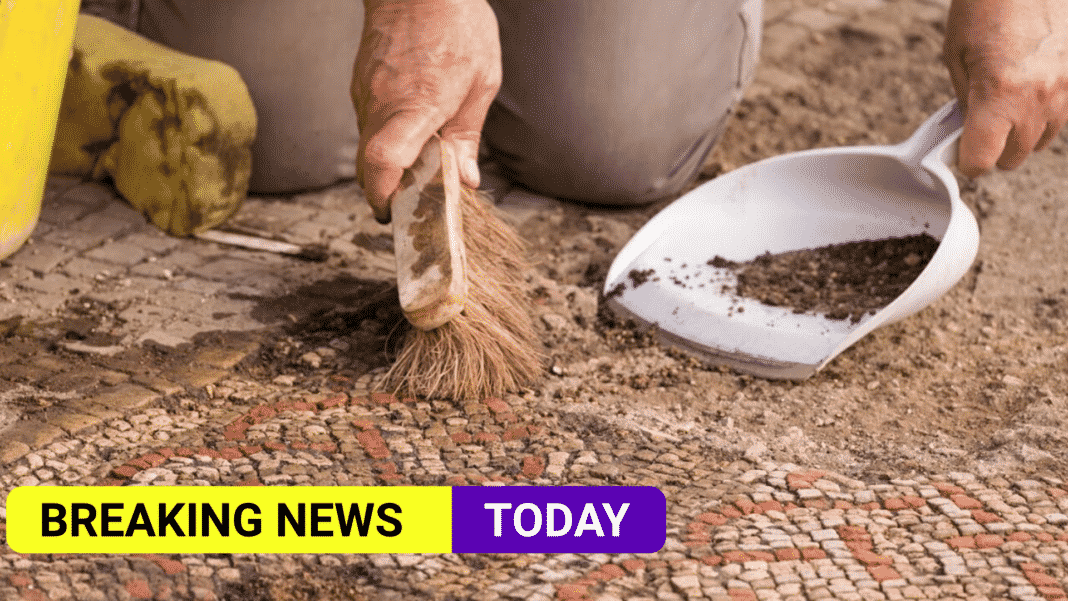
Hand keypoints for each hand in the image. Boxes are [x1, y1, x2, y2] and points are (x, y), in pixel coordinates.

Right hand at [352, 0, 500, 222]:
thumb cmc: (456, 23)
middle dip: (387, 193)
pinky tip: (412, 134)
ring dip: (389, 167)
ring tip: (419, 168)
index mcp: (417, 105)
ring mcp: (365, 94)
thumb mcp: (482, 81)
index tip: (396, 214)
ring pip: (367, 148)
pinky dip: (386, 141)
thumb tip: (467, 181)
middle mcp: (382, 103)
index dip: (386, 195)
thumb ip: (468, 136)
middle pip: (368, 167)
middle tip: (413, 204)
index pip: (384, 161)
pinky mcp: (360, 85)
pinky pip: (369, 125)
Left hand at [943, 0, 1067, 176]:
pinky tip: (1031, 85)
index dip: (968, 159)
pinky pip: (1062, 114)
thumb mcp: (957, 55)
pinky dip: (1045, 110)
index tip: (962, 150)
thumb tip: (965, 133)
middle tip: (982, 121)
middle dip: (994, 146)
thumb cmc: (988, 5)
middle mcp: (1039, 98)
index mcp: (999, 95)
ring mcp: (1066, 89)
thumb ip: (963, 102)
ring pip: (1041, 140)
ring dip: (1022, 130)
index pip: (983, 160)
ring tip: (1009, 97)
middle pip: (1014, 157)